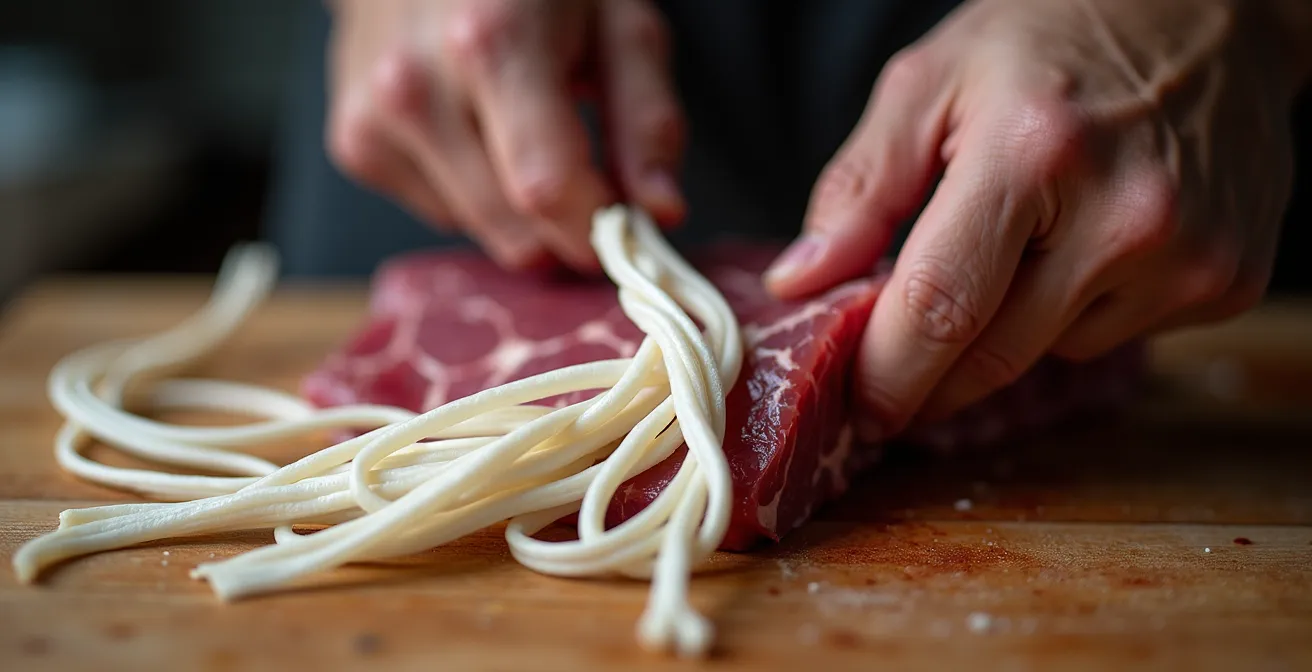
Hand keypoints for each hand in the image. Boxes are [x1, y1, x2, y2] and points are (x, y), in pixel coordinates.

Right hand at [325, 0, 685, 271]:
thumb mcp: (617, 22)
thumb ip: (647, 118)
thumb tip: (660, 211)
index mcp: (492, 40)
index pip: (547, 187)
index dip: (596, 227)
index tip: (627, 230)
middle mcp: (418, 83)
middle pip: (512, 226)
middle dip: (564, 226)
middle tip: (589, 179)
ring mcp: (374, 117)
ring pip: (479, 229)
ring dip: (518, 210)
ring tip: (523, 130)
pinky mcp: (353, 142)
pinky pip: (440, 211)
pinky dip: (472, 191)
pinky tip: (474, 128)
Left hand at [763, 0, 1311, 434]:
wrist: (1210, 13)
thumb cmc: (1051, 39)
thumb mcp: (929, 85)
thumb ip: (859, 189)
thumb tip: (799, 282)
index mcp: (1033, 152)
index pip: (941, 305)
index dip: (886, 373)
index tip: (856, 408)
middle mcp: (1125, 215)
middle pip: (994, 356)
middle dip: (931, 381)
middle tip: (895, 375)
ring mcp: (1191, 256)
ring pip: (1051, 354)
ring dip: (1010, 330)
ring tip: (1022, 243)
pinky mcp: (1230, 282)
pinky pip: (1116, 339)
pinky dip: (1079, 312)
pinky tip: (1087, 245)